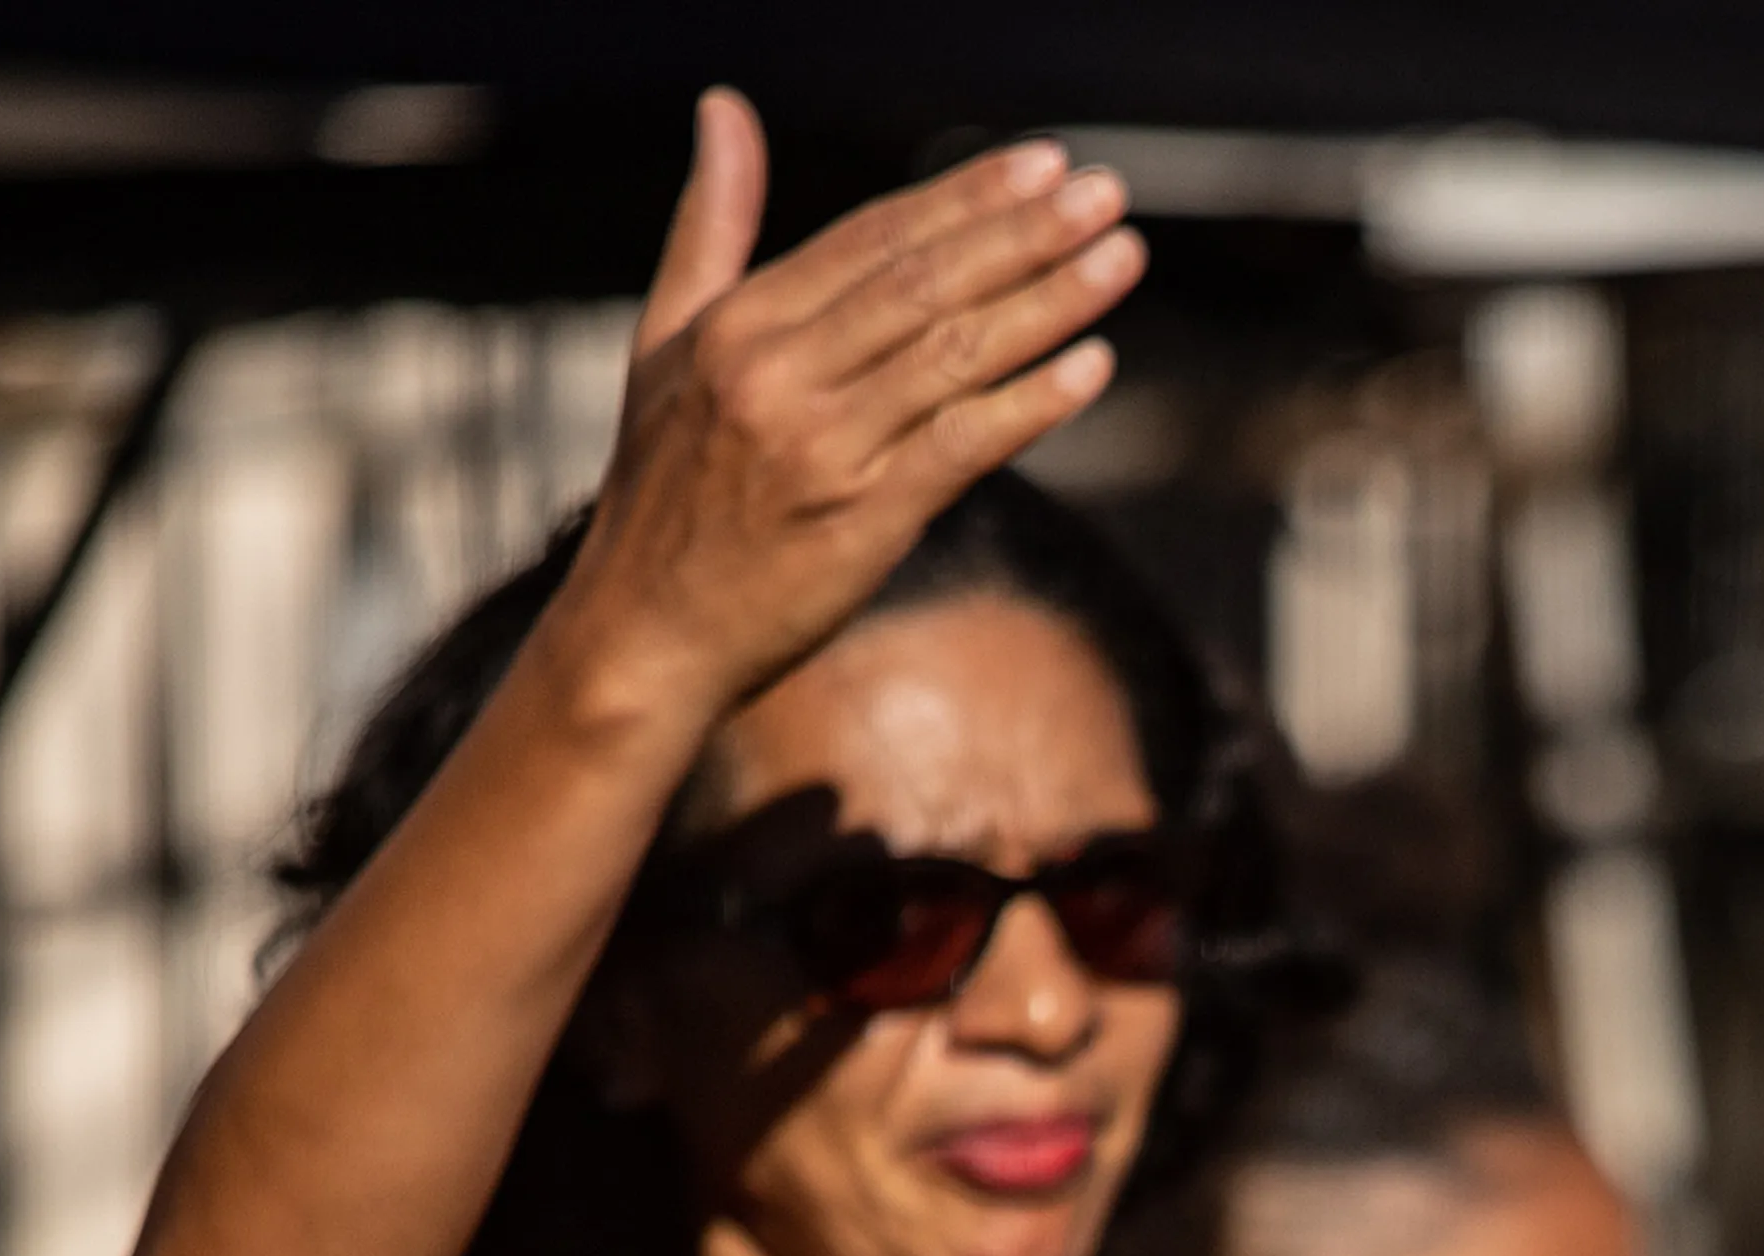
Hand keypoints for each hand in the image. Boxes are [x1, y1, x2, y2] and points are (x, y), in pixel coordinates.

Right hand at [550, 92, 1145, 722]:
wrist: (641, 636)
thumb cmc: (663, 492)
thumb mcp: (666, 342)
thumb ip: (710, 227)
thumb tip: (725, 110)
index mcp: (738, 325)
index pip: (875, 240)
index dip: (965, 197)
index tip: (1044, 166)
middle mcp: (777, 374)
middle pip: (923, 284)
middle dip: (1024, 233)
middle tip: (1107, 194)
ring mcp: (820, 448)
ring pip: (953, 355)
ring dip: (1048, 303)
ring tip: (1122, 259)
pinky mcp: (860, 521)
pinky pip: (961, 447)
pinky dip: (1030, 404)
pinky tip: (1092, 368)